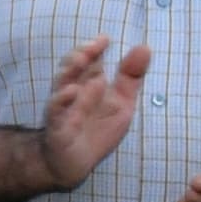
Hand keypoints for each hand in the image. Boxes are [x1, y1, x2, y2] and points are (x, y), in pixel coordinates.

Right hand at [32, 36, 149, 190]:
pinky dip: (61, 99)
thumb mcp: (122, 102)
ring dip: (71, 69)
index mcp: (89, 82)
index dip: (95, 47)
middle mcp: (74, 91)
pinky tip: (71, 91)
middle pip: (73, 66)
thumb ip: (131, 77)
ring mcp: (64, 108)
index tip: (105, 39)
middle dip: (82, 54)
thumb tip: (144, 47)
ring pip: (62, 83)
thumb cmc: (97, 130)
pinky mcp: (58, 127)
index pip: (91, 60)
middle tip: (94, 46)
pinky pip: (56, 111)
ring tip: (83, 59)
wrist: (74, 163)